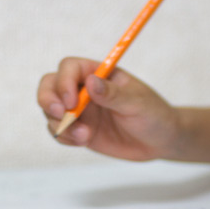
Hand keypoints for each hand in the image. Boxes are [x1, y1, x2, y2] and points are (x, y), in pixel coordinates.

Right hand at [37, 57, 181, 160]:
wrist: (160, 141)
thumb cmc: (153, 114)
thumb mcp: (137, 103)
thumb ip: (113, 94)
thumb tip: (90, 81)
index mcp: (99, 73)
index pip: (70, 67)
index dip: (64, 81)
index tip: (72, 101)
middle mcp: (84, 89)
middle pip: (50, 85)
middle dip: (48, 99)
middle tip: (62, 115)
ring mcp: (80, 110)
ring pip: (51, 110)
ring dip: (60, 124)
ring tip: (84, 136)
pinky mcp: (79, 130)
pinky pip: (59, 132)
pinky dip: (64, 137)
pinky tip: (83, 141)